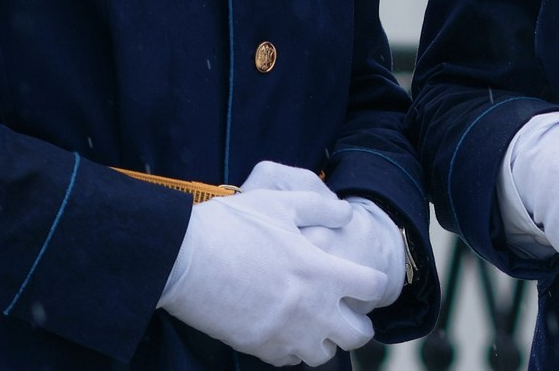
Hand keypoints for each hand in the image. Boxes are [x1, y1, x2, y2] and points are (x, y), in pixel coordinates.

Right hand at [157, 164, 387, 365]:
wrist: (184, 258)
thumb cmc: (231, 226)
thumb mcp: (278, 203)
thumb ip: (319, 207)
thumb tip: (345, 212)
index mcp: (322, 272)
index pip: (374, 289)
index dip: (374, 283)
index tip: (362, 280)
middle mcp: (311, 309)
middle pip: (359, 336)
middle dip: (359, 324)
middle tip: (347, 312)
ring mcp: (286, 333)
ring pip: (324, 355)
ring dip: (324, 340)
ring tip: (313, 323)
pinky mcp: (259, 347)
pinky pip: (289, 360)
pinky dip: (291, 349)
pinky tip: (282, 329)